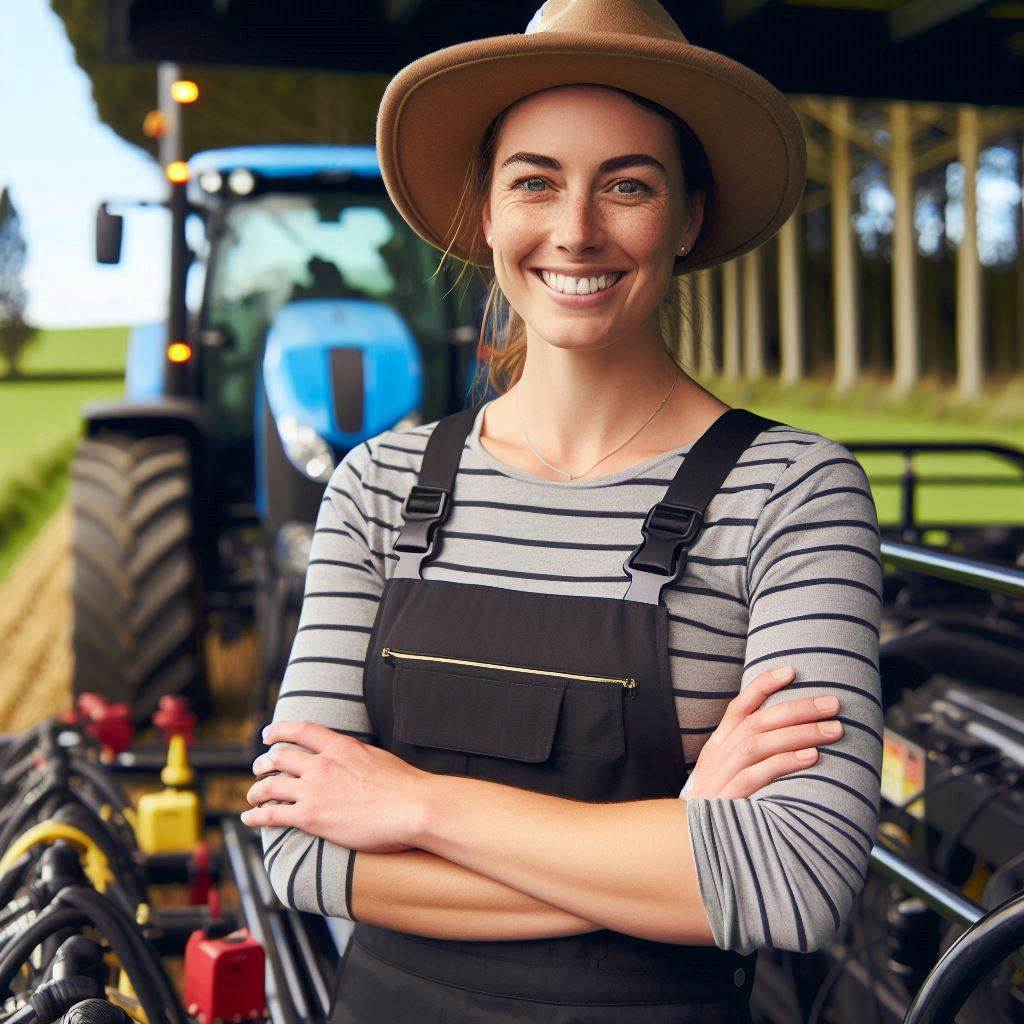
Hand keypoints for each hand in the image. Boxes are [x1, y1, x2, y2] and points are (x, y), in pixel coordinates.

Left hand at [240, 722, 431, 852]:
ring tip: (253, 796)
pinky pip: (272, 814)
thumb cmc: (405, 786)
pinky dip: (256, 816)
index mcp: (340, 746)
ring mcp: (314, 790)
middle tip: (259, 767)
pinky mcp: (310, 817)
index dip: (280, 730)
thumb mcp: (377, 757)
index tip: (269, 735)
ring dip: (256, 790)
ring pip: (270, 785)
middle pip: (280, 757)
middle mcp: (322, 764)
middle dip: (264, 762)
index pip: (302, 731)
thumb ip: (357, 756)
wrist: (411, 807)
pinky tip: (249, 818)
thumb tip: (353, 760)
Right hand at [682, 666, 842, 799]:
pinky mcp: (728, 799)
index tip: (791, 670)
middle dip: (798, 708)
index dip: (763, 686)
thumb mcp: (726, 776)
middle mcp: (719, 756)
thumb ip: (751, 758)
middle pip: (759, 721)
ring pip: (760, 743)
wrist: (688, 845)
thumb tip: (793, 741)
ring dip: (800, 732)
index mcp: (719, 746)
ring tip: (834, 729)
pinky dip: (785, 763)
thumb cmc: (718, 809)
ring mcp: (722, 776)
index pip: (740, 706)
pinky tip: (811, 757)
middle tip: (833, 703)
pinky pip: (757, 775)